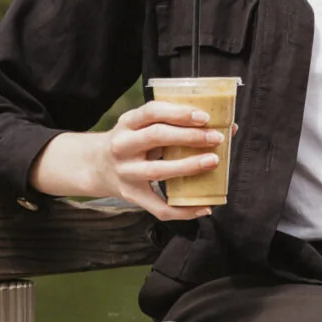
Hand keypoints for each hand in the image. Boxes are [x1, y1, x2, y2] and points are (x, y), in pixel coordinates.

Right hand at [96, 99, 232, 221]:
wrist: (96, 166)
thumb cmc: (132, 142)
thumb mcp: (141, 126)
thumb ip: (172, 125)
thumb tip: (226, 128)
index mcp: (127, 123)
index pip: (152, 112)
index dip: (179, 113)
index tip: (203, 116)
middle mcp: (122, 145)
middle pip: (157, 137)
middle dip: (190, 137)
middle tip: (216, 138)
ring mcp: (126, 172)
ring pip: (159, 170)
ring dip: (189, 166)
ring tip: (212, 162)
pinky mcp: (131, 195)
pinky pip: (159, 207)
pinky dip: (184, 210)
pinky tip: (204, 206)